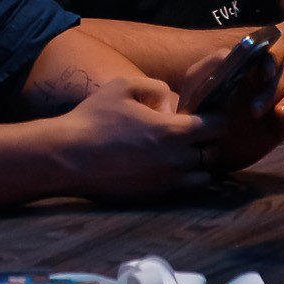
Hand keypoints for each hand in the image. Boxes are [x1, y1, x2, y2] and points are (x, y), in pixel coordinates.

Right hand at [54, 77, 209, 199]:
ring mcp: (165, 183)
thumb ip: (156, 86)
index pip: (216, 126)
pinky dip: (182, 179)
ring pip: (203, 177)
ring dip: (199, 164)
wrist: (67, 157)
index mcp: (171, 132)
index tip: (207, 111)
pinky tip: (165, 165)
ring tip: (182, 151)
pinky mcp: (153, 198)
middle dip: (208, 140)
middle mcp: (175, 161)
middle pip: (213, 153)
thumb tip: (171, 103)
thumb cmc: (93, 118)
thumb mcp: (124, 86)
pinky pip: (182, 190)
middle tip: (194, 130)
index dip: (216, 116)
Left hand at [189, 49, 283, 176]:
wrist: (205, 152)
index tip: (266, 73)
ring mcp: (277, 99)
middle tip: (255, 111)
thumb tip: (228, 54)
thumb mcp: (196, 90)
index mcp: (246, 67)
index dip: (273, 55)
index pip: (269, 48)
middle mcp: (264, 80)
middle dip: (274, 88)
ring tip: (279, 116)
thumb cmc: (198, 116)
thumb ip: (208, 69)